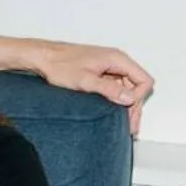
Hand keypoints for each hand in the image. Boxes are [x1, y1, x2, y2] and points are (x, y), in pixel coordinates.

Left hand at [27, 41, 153, 134]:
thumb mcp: (85, 80)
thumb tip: (129, 98)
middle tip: (130, 127)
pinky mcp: (101, 73)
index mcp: (117, 59)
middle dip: (134, 106)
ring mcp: (109, 67)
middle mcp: (116, 61)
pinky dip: (116, 101)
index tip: (125, 111)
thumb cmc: (59, 64)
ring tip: (124, 125)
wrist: (42, 58)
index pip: (143, 81)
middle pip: (137, 86)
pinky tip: (112, 114)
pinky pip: (115, 88)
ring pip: (127, 89)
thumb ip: (108, 89)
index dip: (138, 98)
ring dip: (126, 106)